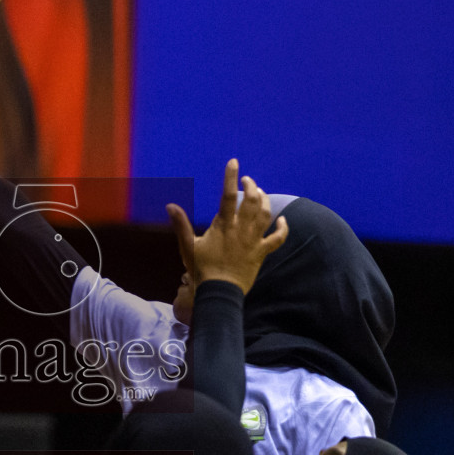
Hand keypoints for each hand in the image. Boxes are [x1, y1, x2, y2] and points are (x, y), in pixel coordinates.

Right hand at [166, 160, 287, 294]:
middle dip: (252, 186)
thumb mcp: (187, 246)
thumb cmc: (202, 269)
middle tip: (248, 181)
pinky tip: (283, 220)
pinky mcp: (261, 252)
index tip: (234, 162)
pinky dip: (283, 228)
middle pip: (252, 200)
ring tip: (261, 193)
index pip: (228, 195)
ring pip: (266, 214)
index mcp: (223, 225)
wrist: (220, 291)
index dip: (230, 177)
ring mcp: (253, 240)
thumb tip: (170, 205)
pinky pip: (278, 238)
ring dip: (265, 200)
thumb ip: (180, 224)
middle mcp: (240, 229)